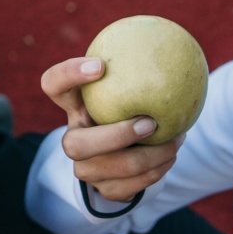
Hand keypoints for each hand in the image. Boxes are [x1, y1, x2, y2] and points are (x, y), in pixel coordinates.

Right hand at [41, 56, 183, 201]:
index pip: (53, 84)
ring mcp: (85, 169)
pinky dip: (157, 171)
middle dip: (115, 136)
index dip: (69, 75)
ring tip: (177, 139)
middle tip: (150, 122)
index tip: (101, 66)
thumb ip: (141, 71)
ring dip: (152, 155)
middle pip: (76, 145)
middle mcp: (72, 140)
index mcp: (74, 107)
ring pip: (114, 168)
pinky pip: (132, 185)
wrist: (126, 158)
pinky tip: (172, 155)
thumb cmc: (129, 111)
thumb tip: (178, 43)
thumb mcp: (130, 89)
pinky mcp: (103, 190)